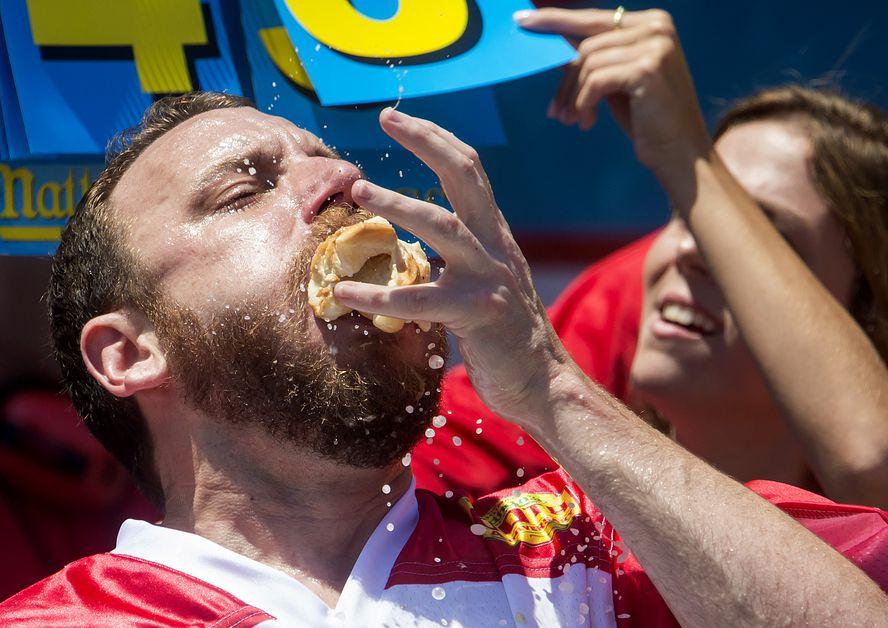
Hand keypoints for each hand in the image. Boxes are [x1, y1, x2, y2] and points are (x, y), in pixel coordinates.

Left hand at [332, 108, 570, 421]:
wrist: (544, 384)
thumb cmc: (504, 340)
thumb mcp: (482, 285)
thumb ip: (455, 262)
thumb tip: (410, 251)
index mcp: (494, 236)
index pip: (469, 170)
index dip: (436, 139)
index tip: (398, 118)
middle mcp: (496, 246)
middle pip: (466, 174)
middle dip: (426, 140)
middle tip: (386, 117)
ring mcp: (490, 277)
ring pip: (444, 226)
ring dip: (400, 203)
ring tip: (361, 189)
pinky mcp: (478, 313)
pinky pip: (420, 299)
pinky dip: (377, 294)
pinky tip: (344, 292)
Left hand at [517, 7, 711, 175]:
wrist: (680, 154)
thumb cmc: (647, 120)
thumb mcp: (616, 82)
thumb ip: (593, 59)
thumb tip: (553, 44)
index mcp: (653, 22)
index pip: (593, 18)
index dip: (555, 20)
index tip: (522, 21)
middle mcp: (657, 27)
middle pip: (586, 45)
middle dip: (564, 81)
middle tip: (554, 112)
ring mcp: (656, 45)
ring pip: (587, 64)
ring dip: (573, 97)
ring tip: (572, 121)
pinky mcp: (647, 69)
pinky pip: (595, 81)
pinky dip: (584, 104)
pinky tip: (588, 122)